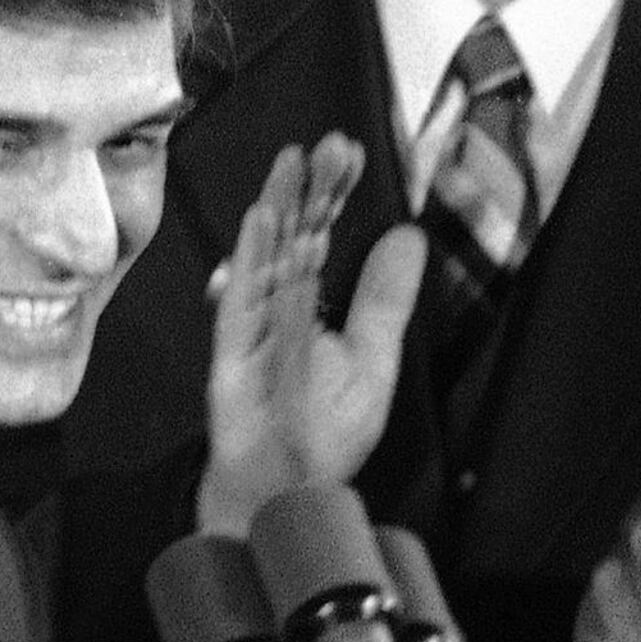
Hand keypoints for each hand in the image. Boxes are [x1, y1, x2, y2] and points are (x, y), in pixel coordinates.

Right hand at [197, 135, 426, 539]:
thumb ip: (385, 301)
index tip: (352, 152)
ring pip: (265, 259)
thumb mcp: (372, 361)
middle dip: (311, 190)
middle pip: (294, 237)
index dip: (335, 195)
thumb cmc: (321, 434)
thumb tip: (408, 233)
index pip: (323, 237)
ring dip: (277, 210)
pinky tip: (259, 224)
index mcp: (310, 306)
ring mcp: (252, 331)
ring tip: (293, 162)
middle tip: (332, 143)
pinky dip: (247, 264)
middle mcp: (278, 309)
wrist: (281, 498)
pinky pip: (240, 305)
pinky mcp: (232, 360)